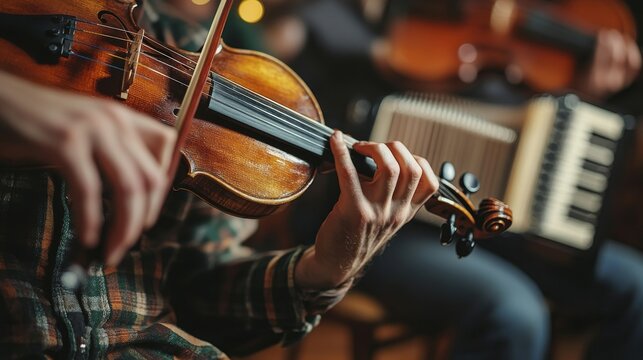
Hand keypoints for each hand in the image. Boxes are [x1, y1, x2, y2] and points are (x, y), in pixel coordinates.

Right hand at [0, 72, 175, 265]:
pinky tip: (87, 237)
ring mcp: (91, 129)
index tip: (147, 215)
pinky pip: (89, 190)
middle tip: (127, 245)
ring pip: (128, 187)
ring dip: (123, 228)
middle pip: (150, 177)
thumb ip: (110, 152)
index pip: (166, 146)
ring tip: (111, 250)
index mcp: (121, 115)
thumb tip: (127, 198)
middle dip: (142, 220)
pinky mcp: (65, 142)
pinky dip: (91, 220)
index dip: (162, 184)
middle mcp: (113, 119)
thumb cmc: (34, 120)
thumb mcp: (84, 130)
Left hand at [295, 131, 438, 289]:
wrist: (336, 265)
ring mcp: (377, 212)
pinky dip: (341, 152)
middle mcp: (396, 212)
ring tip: (359, 147)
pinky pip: (350, 173)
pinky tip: (335, 142)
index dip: (418, 161)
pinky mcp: (353, 210)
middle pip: (411, 168)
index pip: (430, 183)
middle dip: (394, 148)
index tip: (398, 156)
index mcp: (405, 213)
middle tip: (373, 148)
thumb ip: (392, 197)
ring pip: (389, 168)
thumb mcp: (385, 221)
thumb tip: (383, 159)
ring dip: (373, 148)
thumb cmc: (356, 237)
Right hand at [576, 29, 640, 98]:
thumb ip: (589, 56)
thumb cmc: (579, 83)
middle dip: (616, 42)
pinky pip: (635, 67)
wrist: (587, 98)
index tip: (602, 34)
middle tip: (612, 34)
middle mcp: (610, 82)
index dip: (604, 42)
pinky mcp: (626, 81)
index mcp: (595, 79)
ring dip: (629, 47)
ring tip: (622, 38)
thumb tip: (600, 40)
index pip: (602, 56)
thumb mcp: (579, 70)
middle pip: (619, 58)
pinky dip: (634, 55)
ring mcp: (620, 82)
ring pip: (632, 62)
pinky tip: (629, 47)